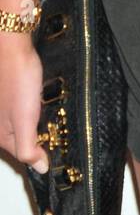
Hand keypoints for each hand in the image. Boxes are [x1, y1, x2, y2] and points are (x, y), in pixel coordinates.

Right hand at [0, 36, 48, 173]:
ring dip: (39, 123)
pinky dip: (36, 108)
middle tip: (58, 132)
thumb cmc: (18, 79)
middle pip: (23, 141)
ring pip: (24, 125)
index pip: (24, 156)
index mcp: (0, 135)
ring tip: (53, 117)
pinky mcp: (10, 94)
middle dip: (40, 139)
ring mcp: (3, 109)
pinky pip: (25, 109)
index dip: (43, 154)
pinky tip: (43, 101)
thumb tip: (40, 169)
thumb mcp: (24, 120)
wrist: (12, 45)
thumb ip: (28, 148)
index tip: (58, 147)